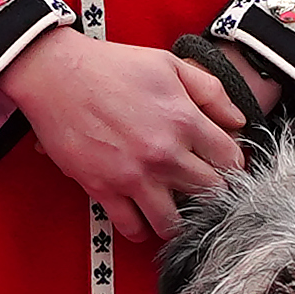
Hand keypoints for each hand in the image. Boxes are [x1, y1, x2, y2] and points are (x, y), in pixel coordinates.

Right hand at [5, 29, 245, 247]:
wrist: (56, 74)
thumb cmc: (111, 66)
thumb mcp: (169, 64)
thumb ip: (211, 91)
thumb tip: (238, 120)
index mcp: (184, 120)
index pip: (231, 160)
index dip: (233, 164)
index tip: (223, 165)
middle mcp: (163, 153)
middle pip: (210, 194)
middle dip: (212, 193)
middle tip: (202, 188)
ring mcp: (133, 175)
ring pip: (173, 223)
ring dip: (178, 220)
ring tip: (175, 208)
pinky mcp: (103, 188)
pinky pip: (132, 228)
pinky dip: (141, 229)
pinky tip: (143, 216)